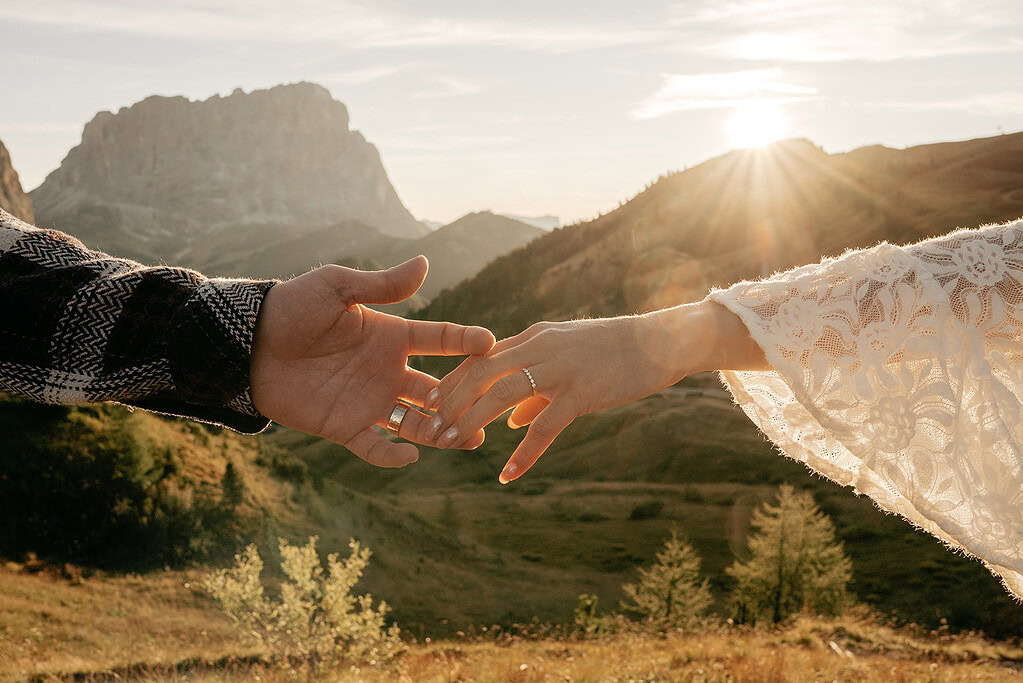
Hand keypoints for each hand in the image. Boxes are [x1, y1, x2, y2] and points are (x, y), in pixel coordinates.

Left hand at [250, 256, 495, 467]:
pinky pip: (376, 447)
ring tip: (470, 439)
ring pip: (417, 422)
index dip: (466, 341)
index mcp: (391, 337)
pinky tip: (411, 455)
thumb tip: (425, 263)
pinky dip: (393, 456)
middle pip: (439, 388)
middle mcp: (388, 371)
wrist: (249, 345)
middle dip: (466, 398)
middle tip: (492, 406)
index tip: (491, 344)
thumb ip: (381, 285)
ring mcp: (370, 401)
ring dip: (443, 431)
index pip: (440, 340)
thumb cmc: (292, 308)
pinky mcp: (346, 426)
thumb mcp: (337, 288)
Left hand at [426, 300, 767, 482]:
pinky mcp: (583, 392)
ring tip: (453, 445)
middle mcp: (539, 347)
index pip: (478, 357)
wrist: (661, 340)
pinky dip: (523, 453)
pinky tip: (508, 475)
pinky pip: (545, 427)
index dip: (451, 382)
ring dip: (472, 421)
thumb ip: (536, 388)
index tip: (431, 407)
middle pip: (479, 372)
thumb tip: (511, 421)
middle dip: (451, 401)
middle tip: (433, 430)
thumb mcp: (567, 358)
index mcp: (533, 337)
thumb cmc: (613, 351)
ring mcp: (560, 369)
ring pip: (502, 395)